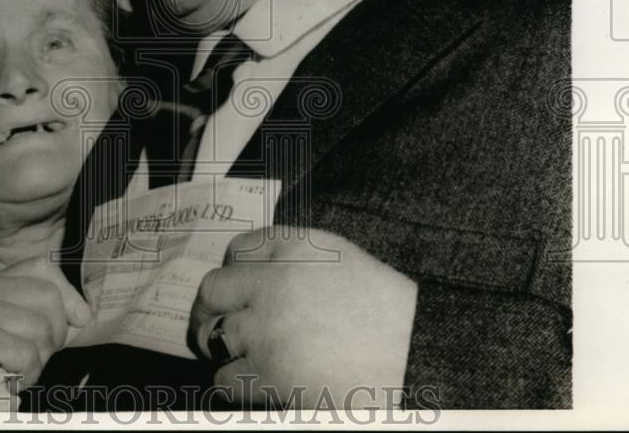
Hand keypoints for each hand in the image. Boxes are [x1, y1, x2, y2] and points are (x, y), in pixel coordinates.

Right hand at [0, 256, 90, 411]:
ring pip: (40, 330)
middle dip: (56, 333)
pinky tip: (10, 378)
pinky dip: (26, 374)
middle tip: (39, 355)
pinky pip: (26, 355)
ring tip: (20, 368)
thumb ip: (50, 314)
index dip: (68, 292)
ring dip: (39, 359)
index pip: (43, 268)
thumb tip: (84, 314)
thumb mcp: (23, 327)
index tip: (80, 318)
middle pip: (49, 299)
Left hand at [190, 227, 417, 408]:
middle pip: (212, 290)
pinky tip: (256, 382)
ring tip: (242, 357)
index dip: (232, 271)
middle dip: (208, 310)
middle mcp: (274, 281)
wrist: (420, 356)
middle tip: (211, 325)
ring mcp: (268, 329)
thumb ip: (293, 260)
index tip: (233, 288)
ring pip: (215, 336)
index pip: (237, 248)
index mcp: (296, 246)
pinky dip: (236, 383)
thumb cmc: (389, 312)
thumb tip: (250, 277)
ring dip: (225, 349)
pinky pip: (226, 379)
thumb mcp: (342, 260)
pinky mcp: (270, 374)